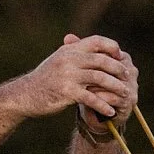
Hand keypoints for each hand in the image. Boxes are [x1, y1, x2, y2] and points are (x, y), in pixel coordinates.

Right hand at [16, 34, 131, 122]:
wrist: (26, 94)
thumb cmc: (45, 79)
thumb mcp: (59, 60)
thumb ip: (75, 54)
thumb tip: (95, 50)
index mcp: (70, 49)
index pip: (97, 41)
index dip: (112, 47)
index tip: (121, 56)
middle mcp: (70, 59)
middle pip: (102, 60)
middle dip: (118, 69)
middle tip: (128, 77)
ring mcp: (68, 75)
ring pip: (100, 78)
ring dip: (115, 87)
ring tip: (125, 95)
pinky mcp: (67, 92)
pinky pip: (91, 98)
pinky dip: (103, 105)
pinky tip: (111, 111)